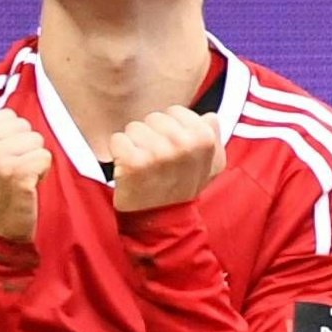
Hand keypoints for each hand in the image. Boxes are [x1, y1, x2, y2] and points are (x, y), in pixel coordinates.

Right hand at [0, 109, 51, 242]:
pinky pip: (45, 157)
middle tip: (8, 171)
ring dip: (33, 160)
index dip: (10, 137)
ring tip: (16, 178)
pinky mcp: (15, 173)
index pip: (8, 115)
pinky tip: (26, 186)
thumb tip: (8, 82)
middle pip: (23, 125)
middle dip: (23, 148)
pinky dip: (42, 172)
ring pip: (36, 140)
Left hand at [109, 108, 224, 212]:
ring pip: (134, 127)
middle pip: (152, 118)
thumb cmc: (184, 188)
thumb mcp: (211, 166)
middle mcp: (183, 143)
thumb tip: (209, 116)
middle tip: (156, 161)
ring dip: (134, 145)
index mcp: (203, 138)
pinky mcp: (134, 162)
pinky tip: (129, 169)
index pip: (174, 112)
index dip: (169, 130)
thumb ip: (214, 137)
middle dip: (150, 136)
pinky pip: (118, 140)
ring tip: (144, 166)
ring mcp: (158, 153)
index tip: (171, 150)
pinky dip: (119, 153)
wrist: (161, 220)